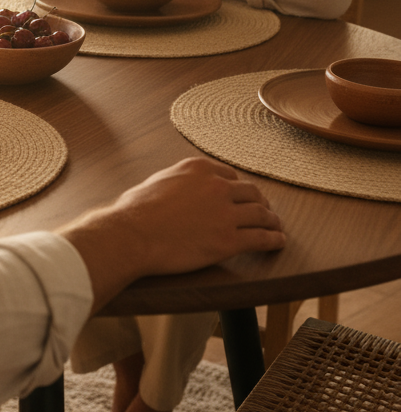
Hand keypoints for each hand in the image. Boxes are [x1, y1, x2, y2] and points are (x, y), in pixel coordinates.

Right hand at [59, 158, 284, 312]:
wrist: (132, 234)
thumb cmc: (135, 211)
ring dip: (272, 221)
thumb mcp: (156, 181)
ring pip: (261, 214)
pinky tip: (278, 242)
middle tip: (264, 211)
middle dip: (260, 202)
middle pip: (250, 192)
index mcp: (198, 169)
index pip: (230, 176)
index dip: (238, 189)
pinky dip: (274, 240)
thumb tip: (176, 188)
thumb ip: (176, 181)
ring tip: (275, 227)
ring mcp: (225, 214)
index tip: (242, 197)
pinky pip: (261, 238)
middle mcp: (216, 187)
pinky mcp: (228, 240)